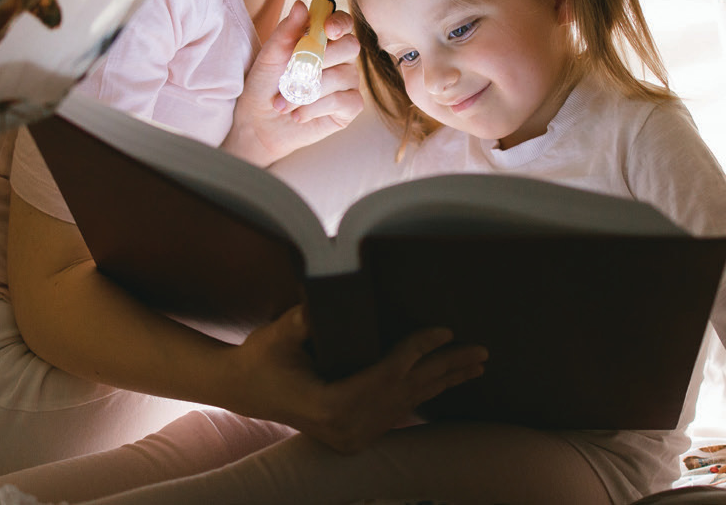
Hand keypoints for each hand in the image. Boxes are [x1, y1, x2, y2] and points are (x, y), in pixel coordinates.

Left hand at [220, 0, 364, 166]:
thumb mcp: (269, 56)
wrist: (260, 123)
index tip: (328, 30)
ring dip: (308, 91)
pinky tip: (299, 114)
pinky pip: (345, 101)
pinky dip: (317, 108)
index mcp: (323, 39)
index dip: (339, 22)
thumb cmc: (265, 85)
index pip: (342, 22)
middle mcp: (341, 58)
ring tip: (283, 103)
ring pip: (343, 76)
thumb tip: (300, 5)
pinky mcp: (350, 106)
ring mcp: (348, 82)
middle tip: (292, 76)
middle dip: (320, 61)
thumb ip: (286, 31)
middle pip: (350, 46)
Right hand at [229, 305, 486, 453]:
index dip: (419, 349)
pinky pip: (397, 413)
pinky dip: (421, 396)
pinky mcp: (353, 435)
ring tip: (474, 367)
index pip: (389, 373)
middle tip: (482, 352)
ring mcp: (352, 436)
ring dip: (441, 384)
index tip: (445, 330)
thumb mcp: (279, 334)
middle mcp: (348, 426)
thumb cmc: (261, 358)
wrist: (243, 389)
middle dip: (447, 370)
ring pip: (408, 405)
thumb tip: (327, 290)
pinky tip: (442, 384)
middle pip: (409, 392)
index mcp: (332, 404)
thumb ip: (304, 318)